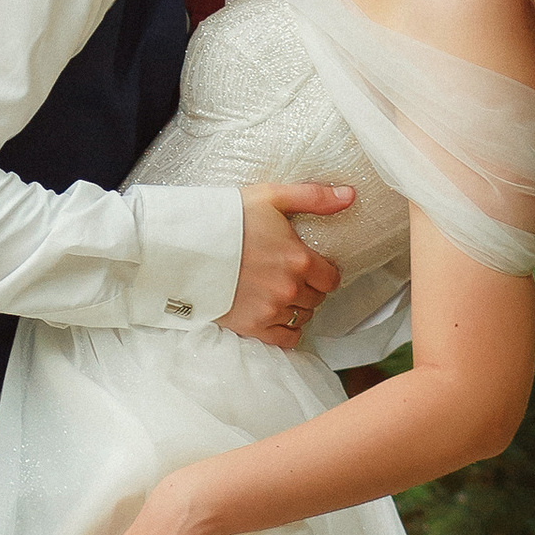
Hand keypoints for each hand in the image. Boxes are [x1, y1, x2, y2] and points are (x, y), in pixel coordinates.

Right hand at [223, 181, 353, 347]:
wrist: (185, 245)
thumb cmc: (227, 218)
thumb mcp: (271, 197)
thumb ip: (314, 197)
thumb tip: (349, 196)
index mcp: (299, 259)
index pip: (331, 278)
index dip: (324, 273)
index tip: (312, 268)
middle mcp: (289, 288)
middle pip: (316, 299)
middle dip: (308, 288)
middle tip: (290, 277)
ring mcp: (271, 310)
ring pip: (302, 318)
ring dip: (296, 308)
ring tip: (278, 293)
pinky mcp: (252, 326)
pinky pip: (285, 338)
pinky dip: (285, 330)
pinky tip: (275, 315)